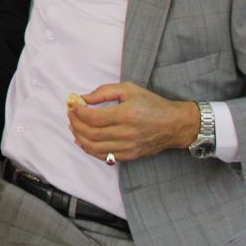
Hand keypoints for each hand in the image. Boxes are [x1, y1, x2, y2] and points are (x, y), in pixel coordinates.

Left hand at [68, 81, 198, 163]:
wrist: (174, 125)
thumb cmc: (152, 104)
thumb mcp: (129, 89)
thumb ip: (104, 92)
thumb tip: (83, 98)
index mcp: (126, 115)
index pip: (93, 117)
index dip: (78, 112)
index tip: (73, 106)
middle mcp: (126, 133)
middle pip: (91, 133)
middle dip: (75, 124)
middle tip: (71, 115)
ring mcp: (128, 147)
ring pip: (94, 148)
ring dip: (79, 137)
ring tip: (74, 127)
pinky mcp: (130, 156)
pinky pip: (104, 156)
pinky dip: (89, 149)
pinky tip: (83, 140)